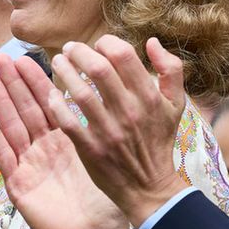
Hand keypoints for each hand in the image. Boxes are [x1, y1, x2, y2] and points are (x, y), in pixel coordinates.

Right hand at [0, 54, 129, 228]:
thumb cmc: (104, 197)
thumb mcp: (104, 155)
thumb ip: (101, 125)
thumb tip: (111, 92)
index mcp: (64, 139)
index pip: (48, 103)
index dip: (37, 80)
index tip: (27, 56)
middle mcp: (43, 149)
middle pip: (26, 110)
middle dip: (14, 83)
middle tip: (2, 57)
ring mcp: (30, 166)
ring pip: (12, 127)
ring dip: (0, 102)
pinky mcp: (20, 186)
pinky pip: (6, 158)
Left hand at [50, 36, 189, 228]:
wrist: (149, 186)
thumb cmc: (159, 140)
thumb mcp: (175, 104)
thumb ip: (171, 70)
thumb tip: (152, 42)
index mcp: (149, 97)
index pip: (123, 56)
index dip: (106, 43)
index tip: (97, 45)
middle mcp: (129, 111)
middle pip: (98, 69)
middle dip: (79, 52)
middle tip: (70, 48)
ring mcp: (109, 130)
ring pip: (80, 92)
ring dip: (64, 71)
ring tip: (58, 62)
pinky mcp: (91, 148)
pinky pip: (67, 120)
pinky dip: (57, 103)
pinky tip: (53, 94)